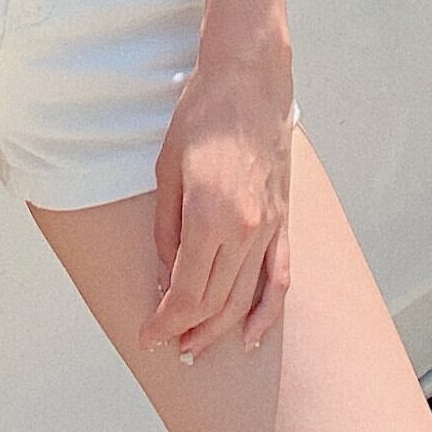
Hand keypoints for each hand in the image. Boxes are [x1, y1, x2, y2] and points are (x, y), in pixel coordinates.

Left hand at [137, 57, 293, 360]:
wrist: (249, 83)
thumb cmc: (201, 117)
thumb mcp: (167, 170)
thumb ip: (166, 228)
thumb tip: (164, 273)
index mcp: (210, 216)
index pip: (186, 290)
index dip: (165, 319)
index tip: (146, 334)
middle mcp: (245, 230)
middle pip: (215, 302)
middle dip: (187, 329)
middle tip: (164, 346)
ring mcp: (270, 228)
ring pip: (246, 298)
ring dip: (220, 329)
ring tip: (197, 348)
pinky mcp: (284, 221)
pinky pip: (279, 279)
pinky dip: (266, 312)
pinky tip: (252, 336)